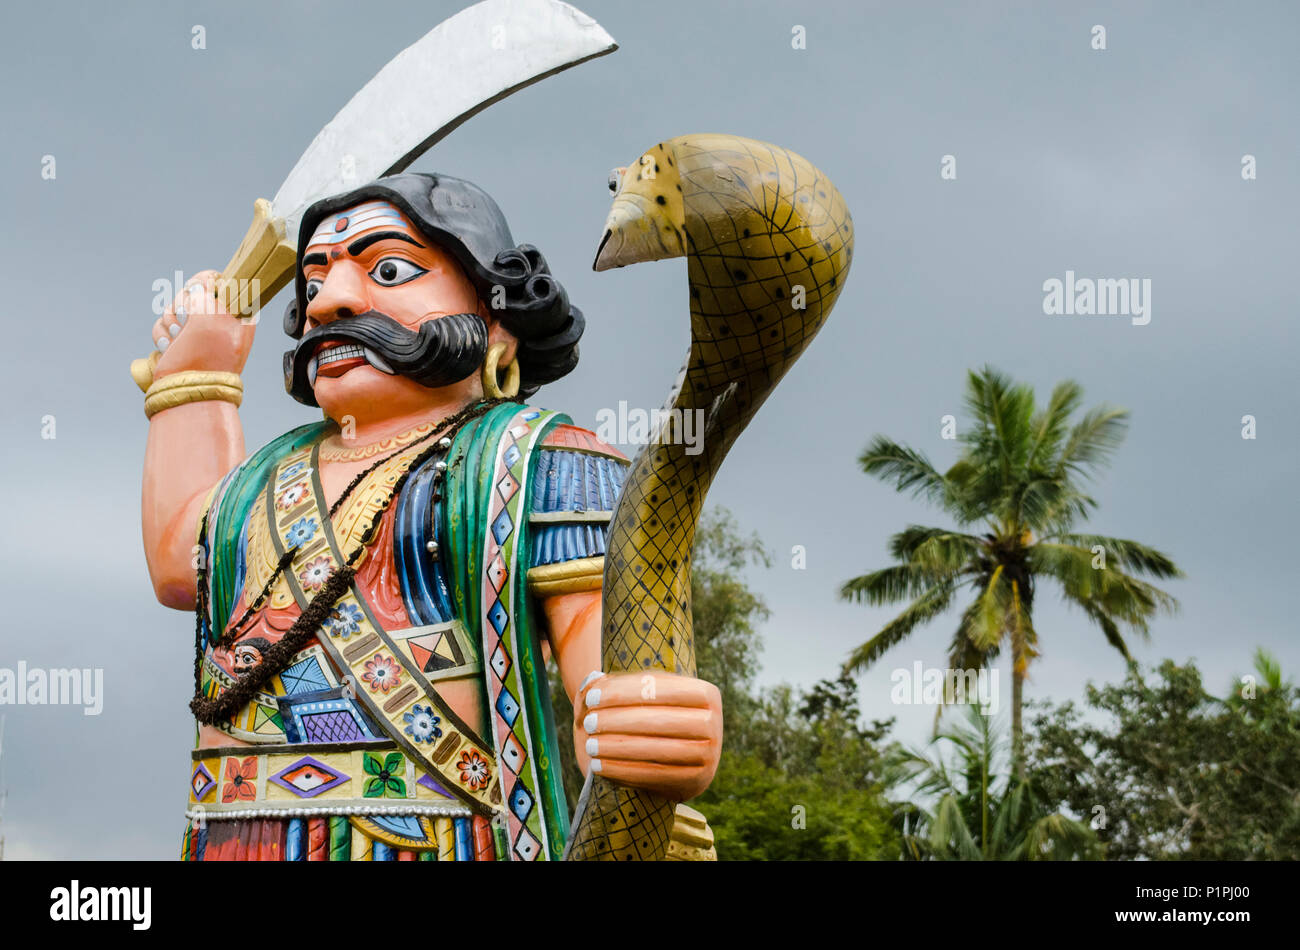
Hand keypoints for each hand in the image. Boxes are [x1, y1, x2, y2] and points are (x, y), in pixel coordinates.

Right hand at [149, 270, 256, 377]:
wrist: (190, 390)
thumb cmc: (207, 355)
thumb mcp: (212, 316)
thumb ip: (206, 293)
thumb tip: (201, 285)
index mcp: (236, 311)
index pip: (216, 279)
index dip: (202, 284)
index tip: (199, 294)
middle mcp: (218, 317)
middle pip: (189, 290)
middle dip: (182, 306)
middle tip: (188, 325)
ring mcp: (197, 328)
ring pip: (172, 305)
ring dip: (171, 322)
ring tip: (179, 340)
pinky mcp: (179, 338)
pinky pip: (162, 322)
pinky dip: (162, 334)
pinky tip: (170, 347)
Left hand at [573, 671, 721, 800]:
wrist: (679, 761)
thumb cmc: (656, 718)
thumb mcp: (644, 698)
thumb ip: (617, 687)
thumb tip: (592, 680)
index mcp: (706, 693)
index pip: (657, 688)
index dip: (621, 691)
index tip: (591, 696)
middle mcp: (713, 722)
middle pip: (655, 719)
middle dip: (616, 720)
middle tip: (588, 723)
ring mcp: (710, 754)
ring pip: (655, 749)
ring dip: (616, 747)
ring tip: (590, 744)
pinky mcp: (697, 781)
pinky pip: (654, 775)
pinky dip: (622, 770)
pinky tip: (599, 765)